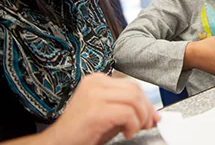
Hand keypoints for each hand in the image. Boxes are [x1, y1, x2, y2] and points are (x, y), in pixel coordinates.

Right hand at [40, 73, 160, 144]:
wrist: (57, 143)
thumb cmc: (81, 131)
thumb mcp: (109, 115)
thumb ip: (129, 111)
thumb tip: (153, 115)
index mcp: (97, 80)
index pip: (132, 85)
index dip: (146, 102)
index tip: (152, 116)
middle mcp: (95, 83)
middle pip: (135, 90)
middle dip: (147, 110)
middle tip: (147, 124)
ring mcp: (95, 95)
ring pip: (134, 100)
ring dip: (141, 118)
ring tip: (134, 130)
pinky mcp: (96, 110)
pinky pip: (127, 113)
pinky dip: (133, 125)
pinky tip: (126, 133)